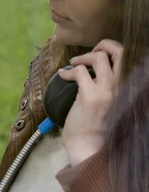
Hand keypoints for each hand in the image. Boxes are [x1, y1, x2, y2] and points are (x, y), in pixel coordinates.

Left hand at [58, 39, 123, 165]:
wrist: (88, 147)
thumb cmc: (96, 129)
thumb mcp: (109, 104)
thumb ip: (108, 88)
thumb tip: (94, 73)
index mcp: (126, 88)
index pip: (128, 58)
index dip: (113, 51)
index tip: (99, 54)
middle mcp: (120, 86)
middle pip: (120, 51)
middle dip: (103, 44)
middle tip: (90, 52)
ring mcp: (106, 90)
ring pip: (99, 57)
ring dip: (83, 57)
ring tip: (73, 64)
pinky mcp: (89, 95)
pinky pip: (79, 72)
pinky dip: (68, 71)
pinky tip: (63, 76)